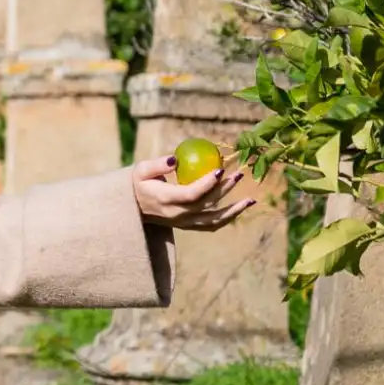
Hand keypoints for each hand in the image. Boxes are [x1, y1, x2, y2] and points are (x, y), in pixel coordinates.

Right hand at [132, 154, 253, 231]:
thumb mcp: (140, 170)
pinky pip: (211, 225)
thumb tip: (174, 159)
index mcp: (166, 200)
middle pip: (206, 204)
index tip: (220, 170)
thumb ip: (157, 164)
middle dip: (225, 189)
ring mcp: (184, 223)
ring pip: (213, 219)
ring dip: (233, 210)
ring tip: (250, 200)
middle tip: (238, 173)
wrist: (132, 208)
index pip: (191, 194)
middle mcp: (177, 214)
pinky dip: (227, 219)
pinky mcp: (188, 226)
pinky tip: (239, 209)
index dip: (208, 183)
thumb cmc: (137, 183)